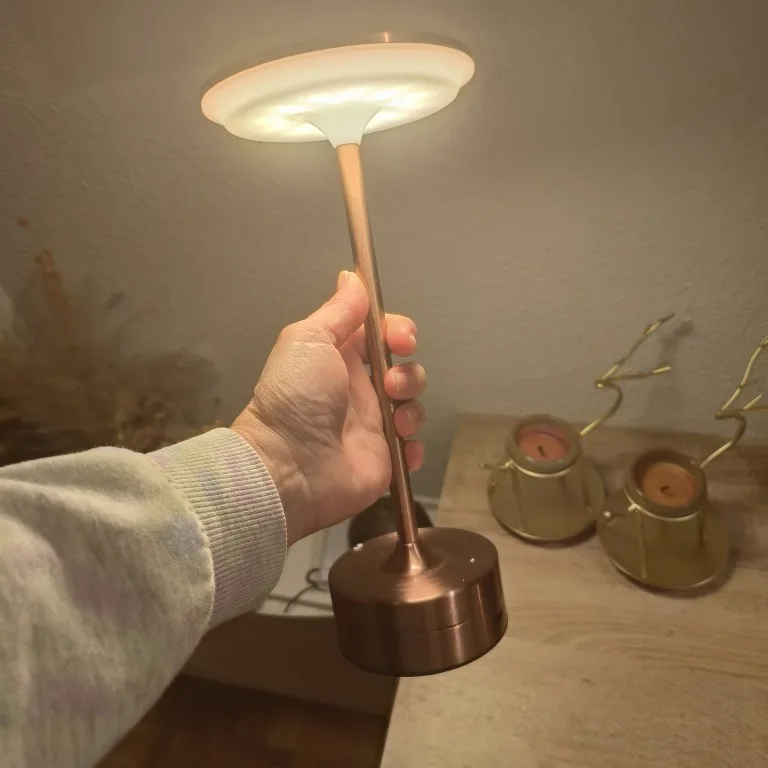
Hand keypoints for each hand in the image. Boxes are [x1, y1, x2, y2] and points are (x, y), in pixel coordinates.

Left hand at [232, 271, 426, 544]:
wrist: (288, 466)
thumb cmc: (295, 397)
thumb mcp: (309, 340)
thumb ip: (338, 310)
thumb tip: (351, 276)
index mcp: (341, 359)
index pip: (382, 335)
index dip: (398, 331)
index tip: (399, 338)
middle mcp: (359, 391)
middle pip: (405, 369)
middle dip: (409, 372)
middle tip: (389, 385)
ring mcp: (373, 427)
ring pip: (413, 406)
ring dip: (412, 408)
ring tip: (394, 421)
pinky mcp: (384, 460)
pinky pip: (413, 448)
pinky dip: (413, 447)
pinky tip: (400, 446)